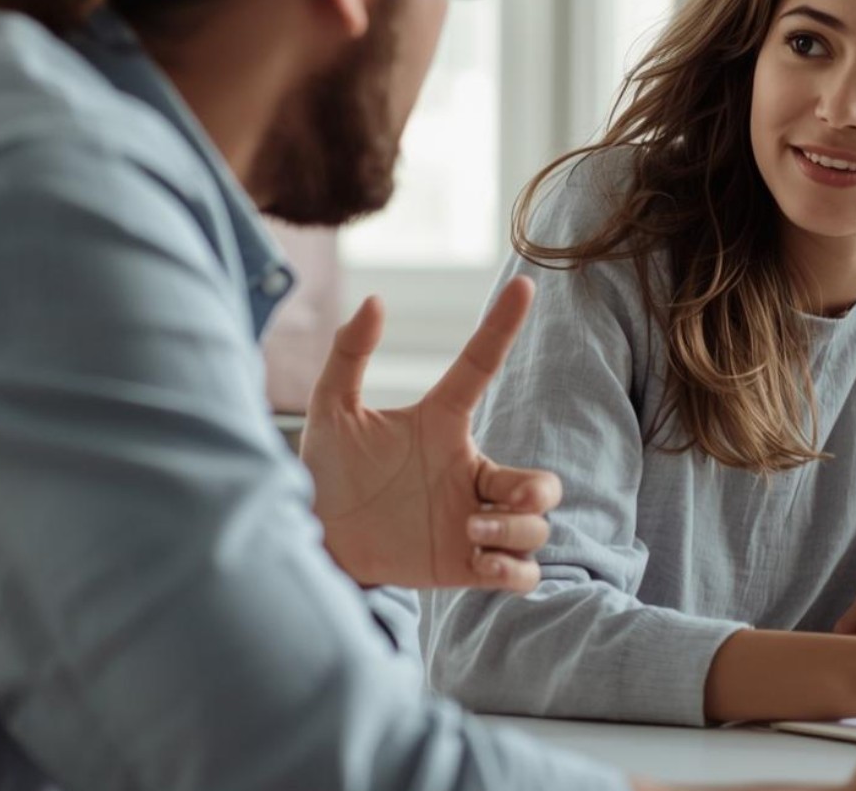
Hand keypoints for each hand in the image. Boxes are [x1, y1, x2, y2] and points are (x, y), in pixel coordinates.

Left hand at [300, 277, 561, 590]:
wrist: (313, 536)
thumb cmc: (325, 470)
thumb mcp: (331, 409)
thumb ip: (349, 353)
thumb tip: (374, 299)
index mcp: (442, 426)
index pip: (481, 367)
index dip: (502, 324)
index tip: (525, 282)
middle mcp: (466, 475)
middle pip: (542, 482)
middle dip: (533, 491)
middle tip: (492, 499)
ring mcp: (470, 522)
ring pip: (535, 527)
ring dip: (515, 531)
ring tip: (471, 532)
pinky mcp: (464, 565)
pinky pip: (522, 572)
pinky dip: (515, 571)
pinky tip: (484, 565)